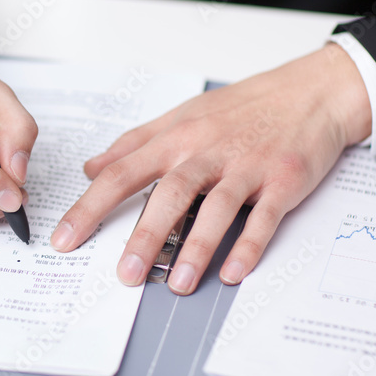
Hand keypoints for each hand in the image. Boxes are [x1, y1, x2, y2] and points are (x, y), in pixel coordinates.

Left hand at [50, 44, 371, 294]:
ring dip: (197, 248)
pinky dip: (250, 246)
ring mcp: (246, 167)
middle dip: (144, 236)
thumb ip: (134, 144)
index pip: (121, 173)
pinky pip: (265, 218)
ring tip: (178, 284)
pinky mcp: (283, 181)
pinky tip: (234, 272)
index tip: (64, 239)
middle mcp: (207, 152)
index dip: (90, 207)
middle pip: (168, 194)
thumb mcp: (181, 115)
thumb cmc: (243, 106)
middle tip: (125, 274)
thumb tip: (91, 167)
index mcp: (176, 139)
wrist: (312, 92)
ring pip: (216, 209)